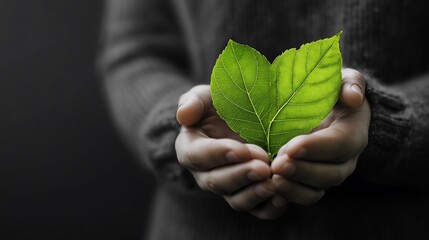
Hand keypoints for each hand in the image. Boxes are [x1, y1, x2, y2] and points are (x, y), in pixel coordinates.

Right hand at [175, 85, 286, 218]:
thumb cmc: (219, 106)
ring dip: (254, 194)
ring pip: (236, 200)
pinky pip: (256, 210)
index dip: (219, 154)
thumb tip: (183, 115)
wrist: (242, 118)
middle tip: (263, 166)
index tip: (241, 150)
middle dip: (240, 175)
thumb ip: (193, 102)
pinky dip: (269, 208)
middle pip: (217, 182)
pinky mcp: (248, 196)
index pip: (198, 156)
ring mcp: (228, 188)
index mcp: (191, 148)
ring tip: (272, 184)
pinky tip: (282, 198)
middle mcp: (205, 174)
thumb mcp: (205, 97)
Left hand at [271, 68, 369, 204]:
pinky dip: (287, 195)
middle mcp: (344, 160)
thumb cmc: (332, 93)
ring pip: (316, 190)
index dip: (317, 147)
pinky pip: (303, 196)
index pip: (340, 144)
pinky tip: (269, 186)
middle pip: (329, 174)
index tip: (292, 146)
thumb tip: (353, 97)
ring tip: (272, 177)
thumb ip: (351, 83)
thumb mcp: (344, 80)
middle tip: (277, 164)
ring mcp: (327, 175)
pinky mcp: (310, 184)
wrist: (327, 112)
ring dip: (293, 187)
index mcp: (352, 133)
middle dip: (302, 171)